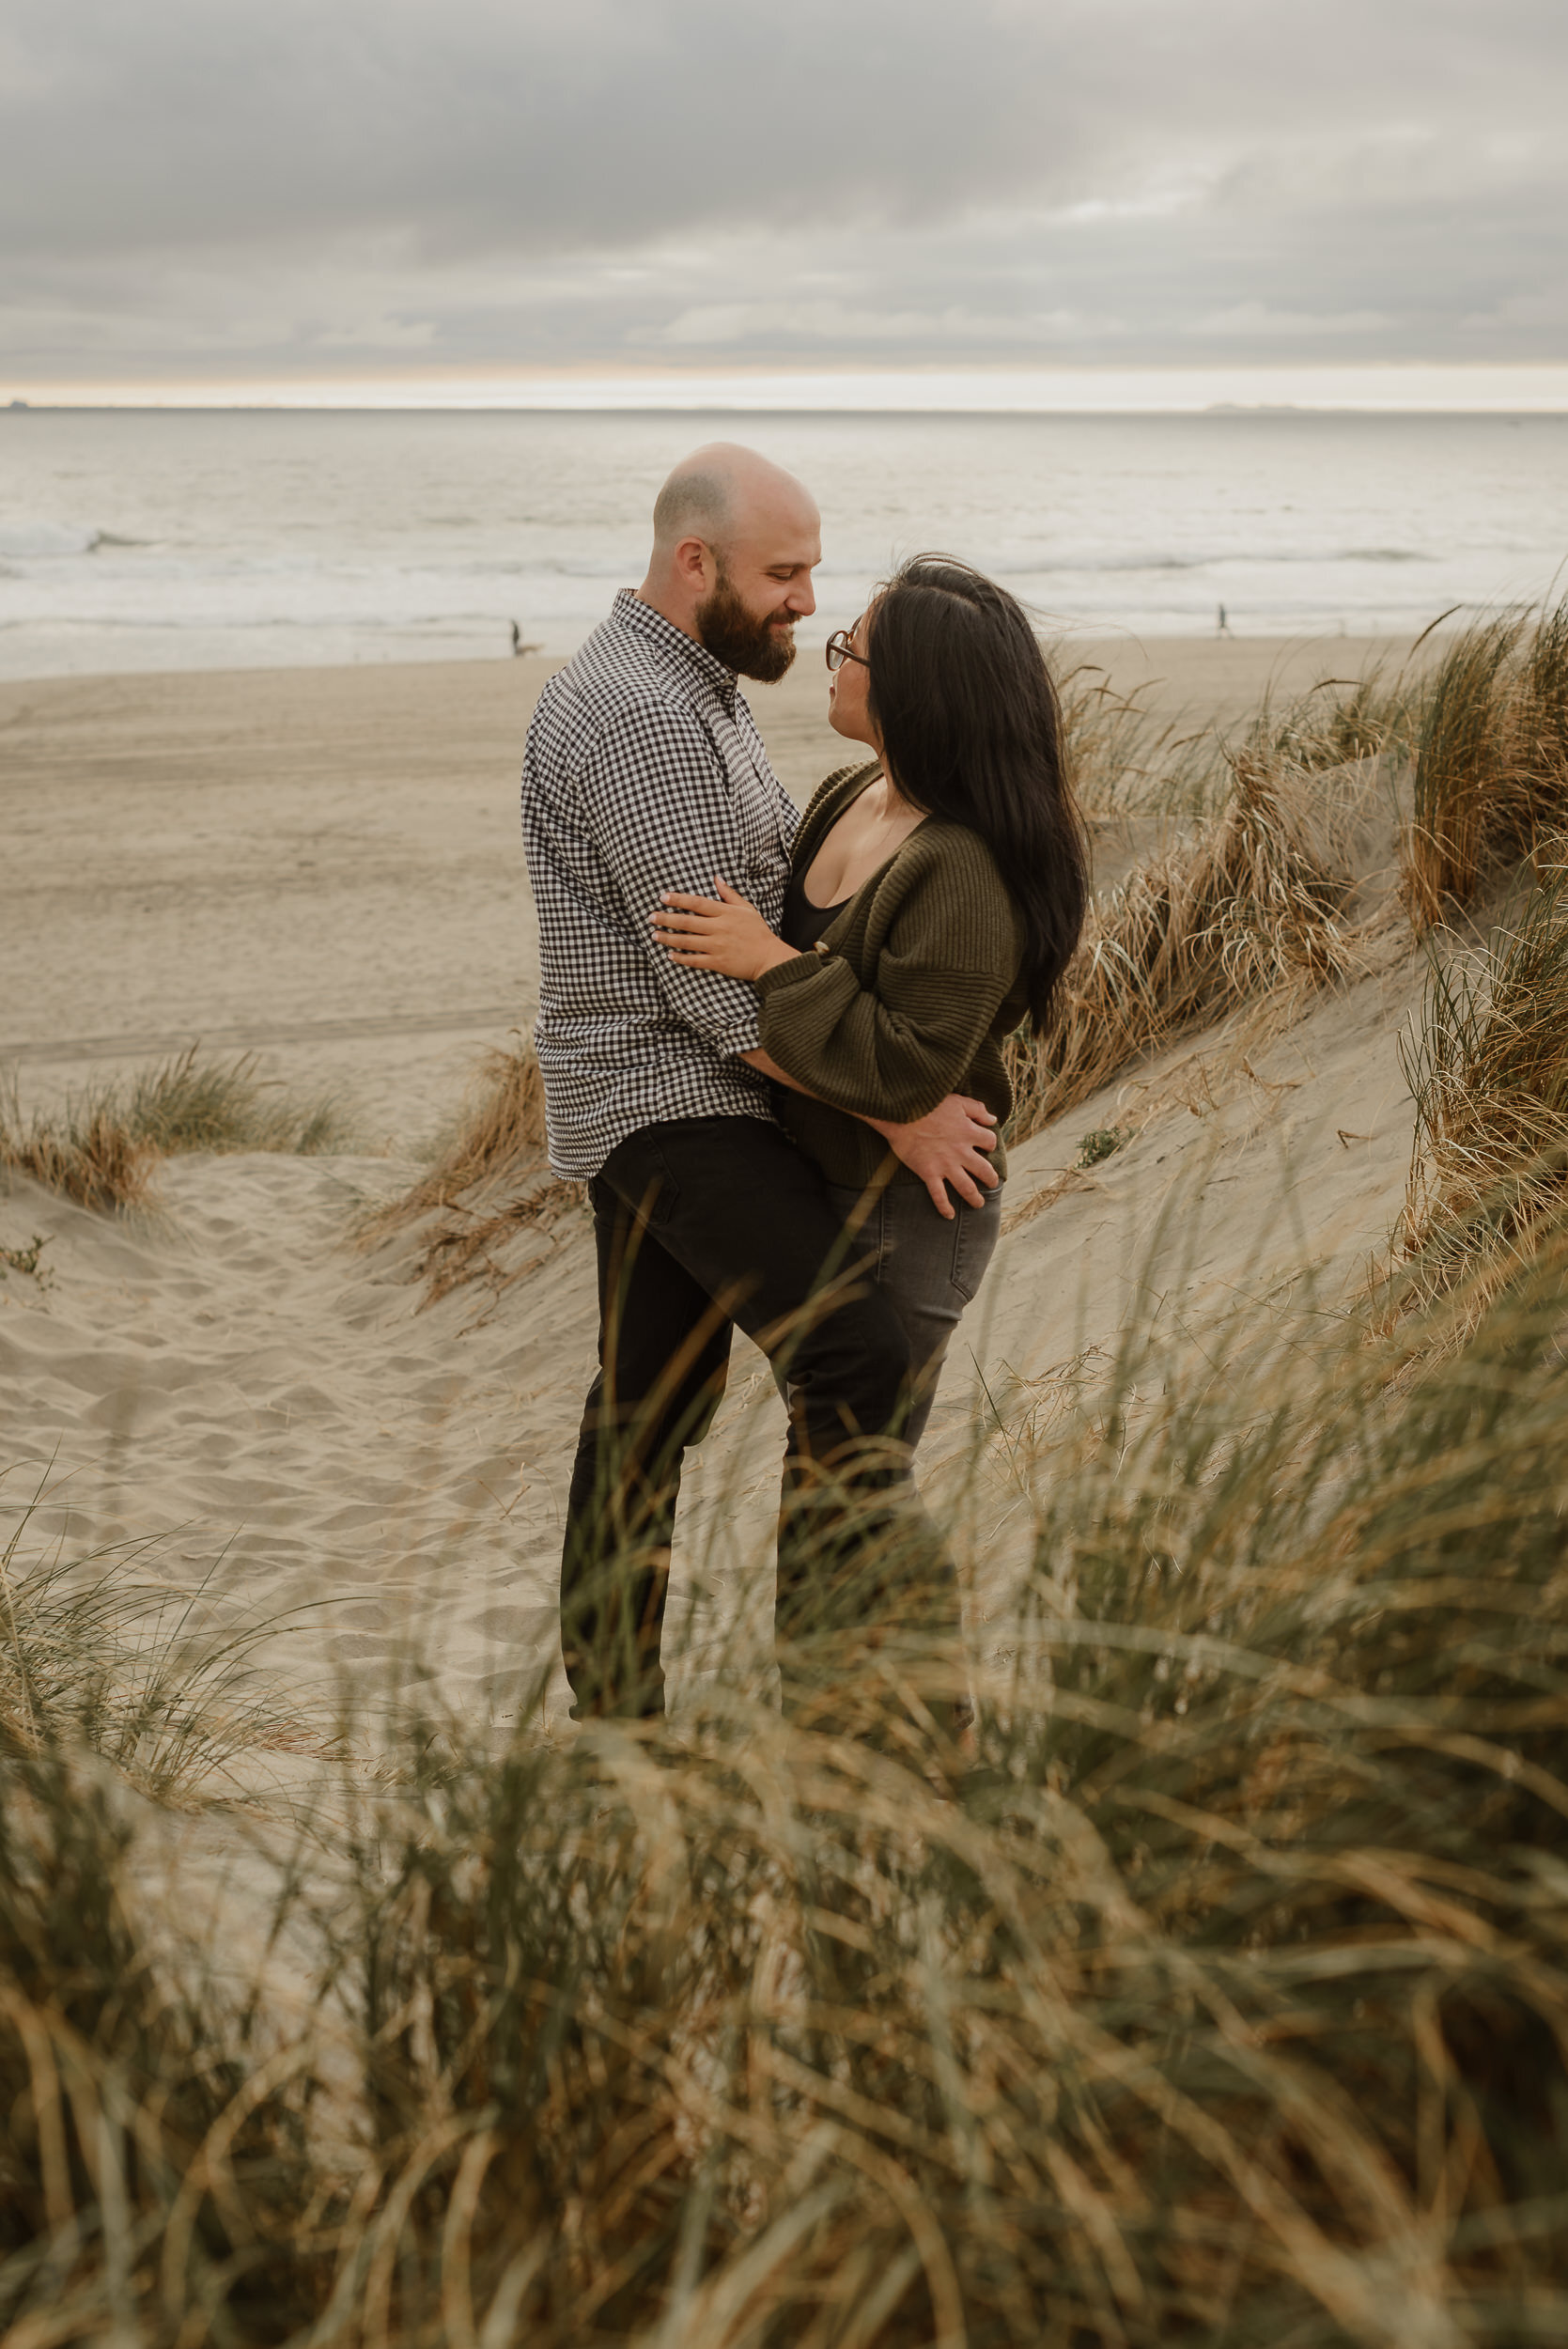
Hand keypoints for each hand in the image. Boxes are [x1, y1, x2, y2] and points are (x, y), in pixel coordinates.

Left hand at [650, 877, 798, 981]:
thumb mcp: (747, 909)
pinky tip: (670, 955)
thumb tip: (716, 878)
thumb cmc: (758, 932)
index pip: (697, 903)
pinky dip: (681, 958)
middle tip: (651, 917)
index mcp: (725, 913)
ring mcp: (717, 946)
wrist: (769, 958)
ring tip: (654, 935)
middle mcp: (719, 928)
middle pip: (686, 922)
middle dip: (666, 919)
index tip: (663, 897)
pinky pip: (694, 960)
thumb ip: (729, 894)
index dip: (678, 899)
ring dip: (668, 938)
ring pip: (686, 941)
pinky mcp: (717, 963)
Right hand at [873, 1094, 998, 1217]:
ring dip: (975, 1198)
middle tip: (992, 1183)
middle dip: (991, 1179)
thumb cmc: (929, 1104)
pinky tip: (949, 1215)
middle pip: (985, 1170)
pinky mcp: (929, 1173)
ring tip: (979, 1204)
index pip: (990, 1142)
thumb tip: (993, 1120)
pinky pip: (939, 1195)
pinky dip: (944, 1207)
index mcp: (969, 1132)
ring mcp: (946, 1165)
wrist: (902, 1113)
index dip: (989, 1144)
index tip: (986, 1146)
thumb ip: (977, 1109)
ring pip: (967, 1187)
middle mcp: (962, 1152)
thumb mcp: (957, 1101)